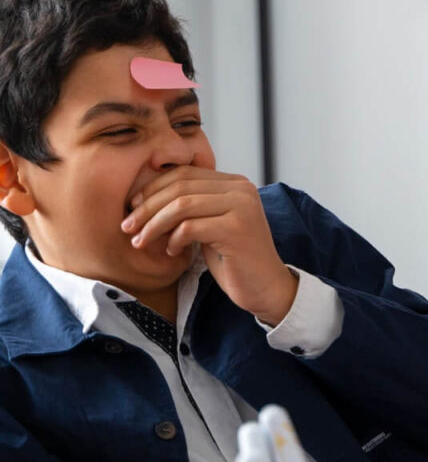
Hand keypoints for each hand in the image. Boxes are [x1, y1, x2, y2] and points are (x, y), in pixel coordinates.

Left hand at [121, 168, 297, 324]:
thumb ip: (192, 205)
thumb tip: (143, 194)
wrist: (265, 288)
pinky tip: (172, 252)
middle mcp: (242, 189)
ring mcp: (242, 207)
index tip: (132, 207)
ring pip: (181, 205)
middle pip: (180, 187)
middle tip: (128, 227)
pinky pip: (190, 227)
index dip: (152, 188)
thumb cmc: (233, 260)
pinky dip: (173, 239)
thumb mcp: (210, 224)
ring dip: (153, 225)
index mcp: (236, 183)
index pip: (184, 173)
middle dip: (146, 207)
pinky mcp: (237, 229)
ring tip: (140, 241)